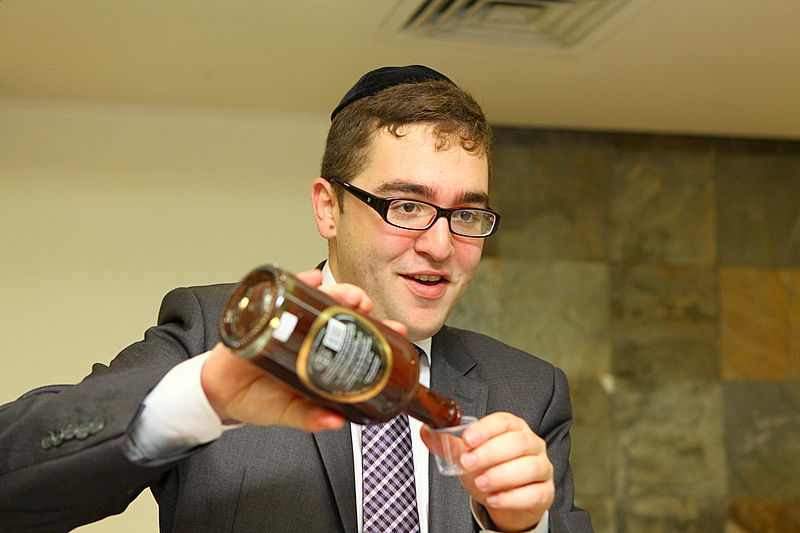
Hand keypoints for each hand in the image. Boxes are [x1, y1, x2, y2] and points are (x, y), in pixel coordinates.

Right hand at [201, 269, 406, 432]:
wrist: (220, 395)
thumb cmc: (258, 399)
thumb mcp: (290, 411)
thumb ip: (312, 418)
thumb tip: (337, 422)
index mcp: (319, 353)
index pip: (354, 335)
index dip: (377, 330)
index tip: (396, 331)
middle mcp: (306, 332)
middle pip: (338, 310)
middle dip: (356, 304)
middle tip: (366, 306)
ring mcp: (285, 320)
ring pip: (315, 297)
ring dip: (333, 290)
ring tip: (346, 294)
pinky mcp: (262, 315)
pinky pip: (279, 293)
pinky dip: (294, 281)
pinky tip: (309, 278)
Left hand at [428, 412, 553, 531]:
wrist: (504, 498)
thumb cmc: (489, 469)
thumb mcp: (467, 454)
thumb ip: (447, 444)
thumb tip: (427, 431)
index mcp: (513, 428)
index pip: (503, 421)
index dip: (486, 429)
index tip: (468, 439)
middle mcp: (531, 444)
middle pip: (517, 442)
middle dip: (490, 453)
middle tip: (468, 463)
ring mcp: (541, 467)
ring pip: (529, 467)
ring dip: (501, 475)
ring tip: (480, 482)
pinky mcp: (545, 491)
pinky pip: (534, 493)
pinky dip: (512, 497)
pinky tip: (494, 498)